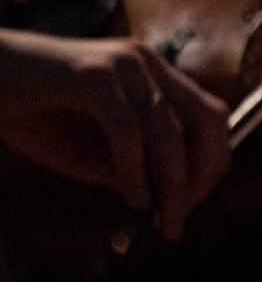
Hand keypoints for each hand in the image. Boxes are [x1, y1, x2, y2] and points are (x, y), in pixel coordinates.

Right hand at [0, 28, 229, 240]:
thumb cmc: (29, 112)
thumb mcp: (88, 152)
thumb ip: (130, 170)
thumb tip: (170, 200)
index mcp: (154, 76)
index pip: (210, 118)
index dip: (211, 164)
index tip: (193, 205)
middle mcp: (147, 64)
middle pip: (207, 120)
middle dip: (203, 174)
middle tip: (184, 215)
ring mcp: (123, 65)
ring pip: (172, 129)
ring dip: (174, 181)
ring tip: (165, 217)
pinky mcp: (93, 75)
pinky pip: (127, 130)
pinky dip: (135, 170)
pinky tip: (135, 199)